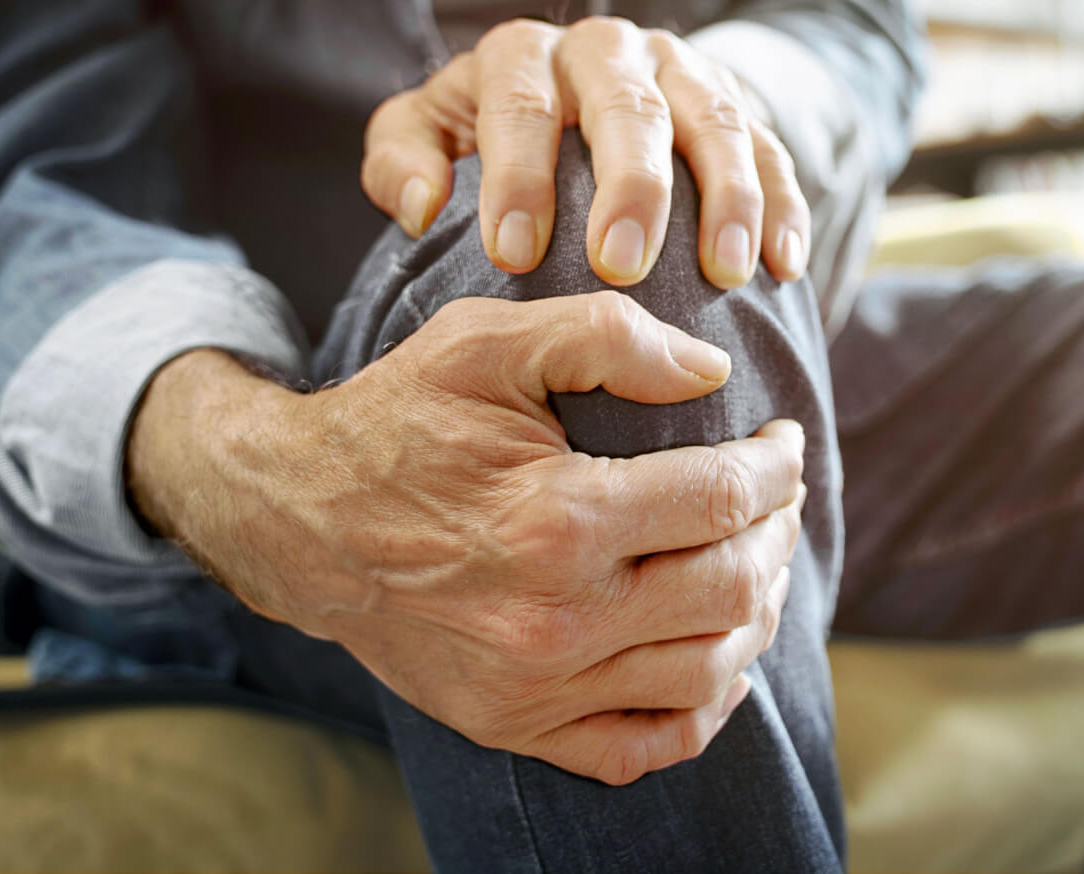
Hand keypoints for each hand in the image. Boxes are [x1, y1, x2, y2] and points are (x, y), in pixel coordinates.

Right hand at [127, 292, 804, 784]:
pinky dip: (701, 712)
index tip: (784, 442)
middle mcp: (555, 618)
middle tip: (776, 496)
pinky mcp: (514, 723)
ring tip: (758, 562)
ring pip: (706, 672)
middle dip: (777, 534)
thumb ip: (606, 337)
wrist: (299, 521)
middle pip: (731, 590)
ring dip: (757, 615)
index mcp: (558, 519)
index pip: (723, 499)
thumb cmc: (399, 421)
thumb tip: (713, 371)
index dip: (777, 467)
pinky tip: (718, 662)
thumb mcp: (486, 342)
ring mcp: (535, 686)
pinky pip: (640, 746)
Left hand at [360, 17, 809, 289]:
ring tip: (724, 274)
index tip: (511, 255)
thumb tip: (424, 206)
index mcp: (526, 55)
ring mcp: (682, 71)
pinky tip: (785, 267)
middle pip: (628, 107)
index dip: (517, 178)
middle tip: (621, 266)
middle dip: (629, 187)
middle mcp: (608, 49)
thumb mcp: (429, 132)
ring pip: (715, 120)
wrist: (580, 92)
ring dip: (726, 199)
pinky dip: (784, 207)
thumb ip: (403, 159)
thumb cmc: (491, 136)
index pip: (520, 105)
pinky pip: (771, 147)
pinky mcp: (739, 102)